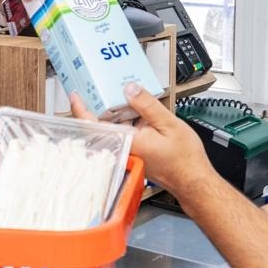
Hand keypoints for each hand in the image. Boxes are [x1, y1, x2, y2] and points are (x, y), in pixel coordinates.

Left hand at [69, 83, 217, 194]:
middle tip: (95, 88)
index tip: (75, 95)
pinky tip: (133, 111)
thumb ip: (147, 105)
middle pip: (100, 127)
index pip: (95, 125)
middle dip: (96, 107)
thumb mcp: (169, 123)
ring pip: (111, 130)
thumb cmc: (184, 159)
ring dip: (112, 114)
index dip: (81, 110)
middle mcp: (124, 150)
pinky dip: (123, 122)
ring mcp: (128, 153)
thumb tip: (129, 88)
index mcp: (128, 142)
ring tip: (118, 96)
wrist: (192, 179)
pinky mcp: (134, 154)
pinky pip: (122, 135)